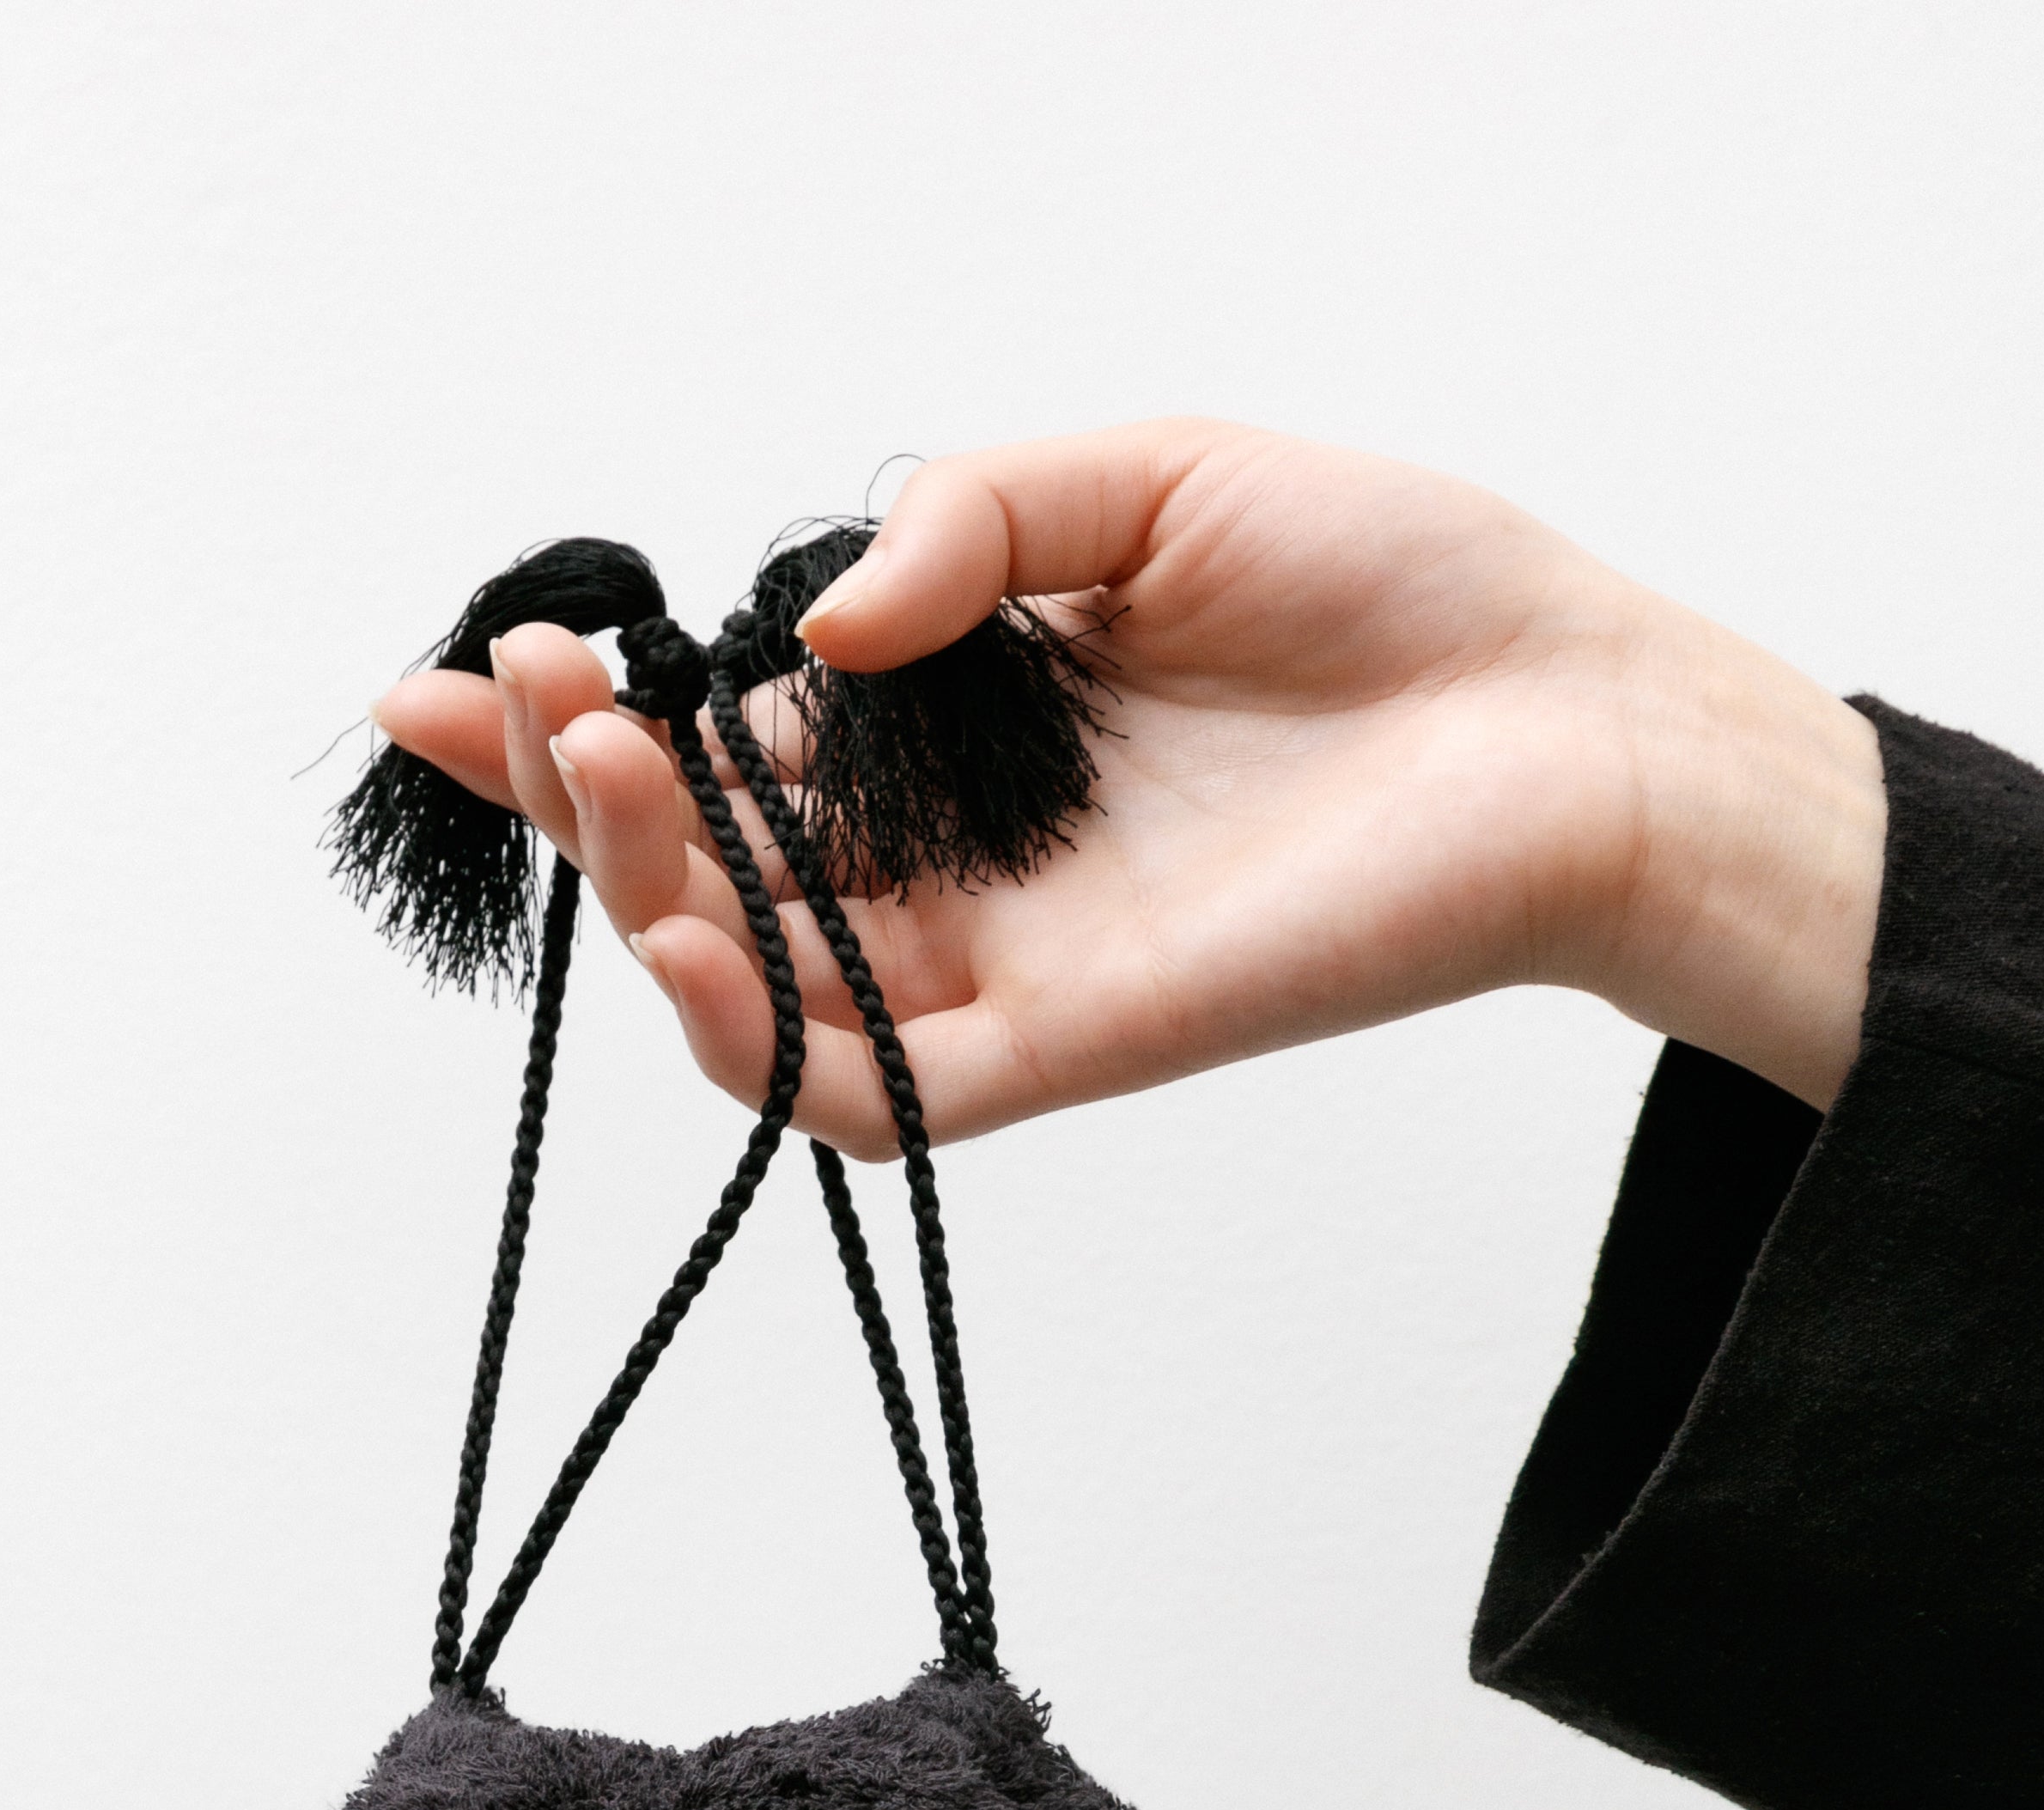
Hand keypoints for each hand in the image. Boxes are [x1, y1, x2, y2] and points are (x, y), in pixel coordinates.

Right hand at [371, 420, 1886, 1155]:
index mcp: (949, 730)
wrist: (1569, 711)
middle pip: (706, 876)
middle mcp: (950, 862)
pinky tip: (692, 951)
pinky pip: (875, 1096)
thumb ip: (967, 523)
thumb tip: (810, 633)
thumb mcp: (1145, 478)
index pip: (724, 747)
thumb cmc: (1395, 594)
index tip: (473, 663)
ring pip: (759, 992)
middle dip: (582, 796)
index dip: (586, 721)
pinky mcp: (1066, 1048)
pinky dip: (768, 1048)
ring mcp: (999, 964)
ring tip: (606, 778)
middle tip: (530, 695)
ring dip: (644, 904)